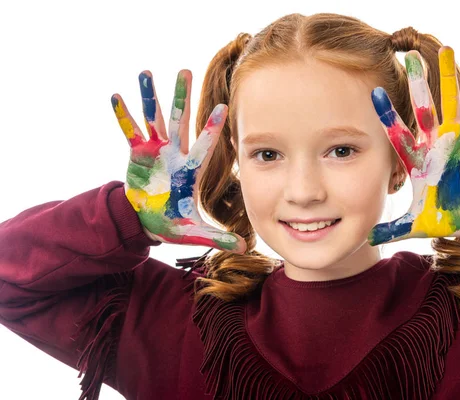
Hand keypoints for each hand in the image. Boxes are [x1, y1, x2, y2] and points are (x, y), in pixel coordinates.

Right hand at [111, 70, 246, 252]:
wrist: (148, 221)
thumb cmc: (173, 223)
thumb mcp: (194, 231)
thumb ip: (217, 238)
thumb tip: (244, 249)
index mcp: (190, 170)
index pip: (203, 146)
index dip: (211, 128)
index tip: (223, 108)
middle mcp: (174, 155)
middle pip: (179, 121)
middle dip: (181, 97)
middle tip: (185, 70)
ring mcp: (155, 152)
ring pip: (153, 119)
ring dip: (150, 97)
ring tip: (146, 72)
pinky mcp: (137, 155)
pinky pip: (129, 132)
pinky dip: (123, 116)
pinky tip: (116, 96)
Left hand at [368, 47, 459, 245]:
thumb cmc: (448, 216)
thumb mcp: (417, 224)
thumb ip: (392, 230)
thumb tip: (365, 241)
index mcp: (417, 161)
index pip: (398, 134)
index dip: (387, 115)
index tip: (373, 94)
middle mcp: (434, 144)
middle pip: (422, 108)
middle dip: (415, 84)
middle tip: (406, 56)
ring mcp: (457, 138)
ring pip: (449, 102)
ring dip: (446, 78)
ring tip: (444, 50)